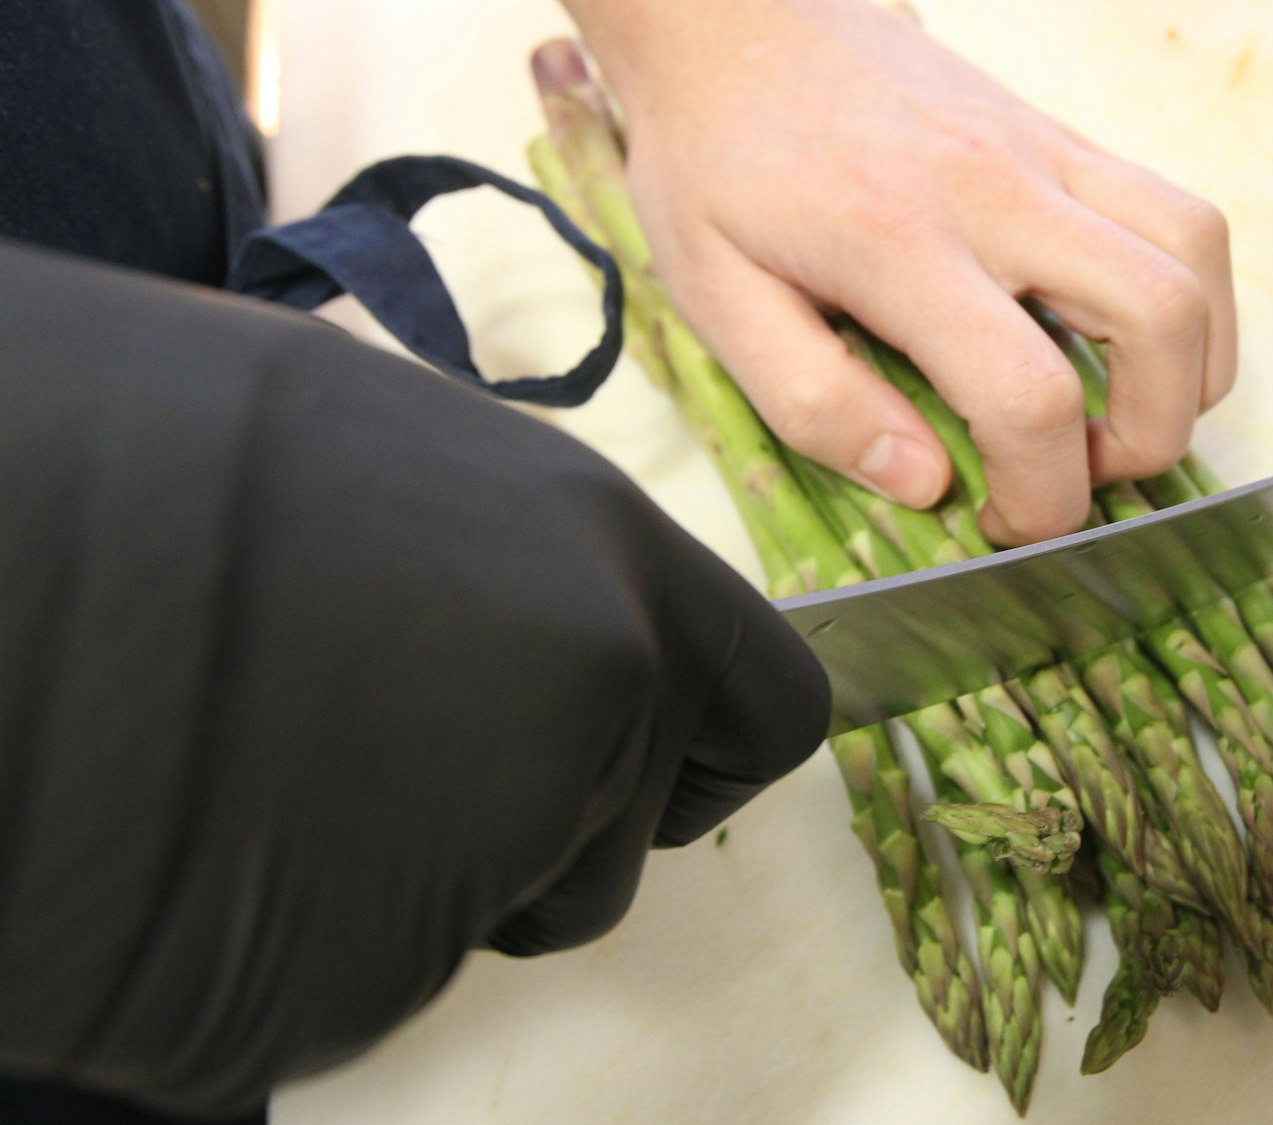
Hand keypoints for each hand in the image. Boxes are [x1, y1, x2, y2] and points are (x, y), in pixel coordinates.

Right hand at [0, 244, 828, 1115]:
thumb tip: (574, 623)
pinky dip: (317, 934)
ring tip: (280, 763)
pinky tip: (223, 836)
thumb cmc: (164, 459)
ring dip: (432, 875)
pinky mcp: (362, 973)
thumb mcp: (407, 457)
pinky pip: (381, 969)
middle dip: (550, 820)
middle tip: (389, 741)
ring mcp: (488, 851)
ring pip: (510, 910)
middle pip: (631, 832)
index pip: (769, 710)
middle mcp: (591, 712)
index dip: (707, 746)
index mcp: (611, 570)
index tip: (652, 750)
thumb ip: (539, 565)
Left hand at [563, 0, 1236, 542]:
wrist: (737, 20)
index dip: (1043, 494)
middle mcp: (998, 191)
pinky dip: (1188, 293)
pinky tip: (1127, 336)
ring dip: (1191, 360)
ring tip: (1122, 408)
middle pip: (1160, 318)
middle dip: (1151, 434)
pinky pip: (1178, 212)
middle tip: (1081, 470)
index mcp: (901, 244)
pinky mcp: (1065, 136)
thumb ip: (816, 403)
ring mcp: (1046, 151)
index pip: (1029, 394)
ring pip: (1197, 254)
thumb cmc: (720, 157)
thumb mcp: (718, 296)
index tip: (1005, 521)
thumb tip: (924, 482)